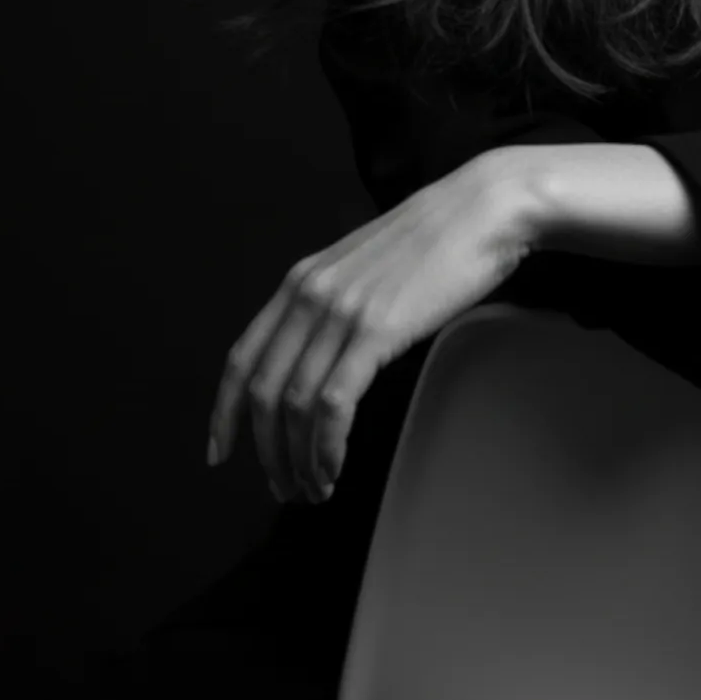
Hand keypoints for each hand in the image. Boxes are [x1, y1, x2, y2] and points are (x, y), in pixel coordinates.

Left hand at [208, 155, 534, 503]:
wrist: (481, 210)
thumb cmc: (435, 240)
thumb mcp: (362, 267)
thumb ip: (334, 303)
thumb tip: (323, 354)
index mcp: (299, 282)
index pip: (241, 357)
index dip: (224, 412)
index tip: (219, 451)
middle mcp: (308, 296)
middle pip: (261, 392)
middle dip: (266, 452)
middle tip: (284, 488)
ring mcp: (339, 312)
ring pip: (295, 405)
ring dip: (300, 459)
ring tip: (314, 488)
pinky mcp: (375, 330)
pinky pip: (334, 403)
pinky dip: (327, 445)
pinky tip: (334, 467)